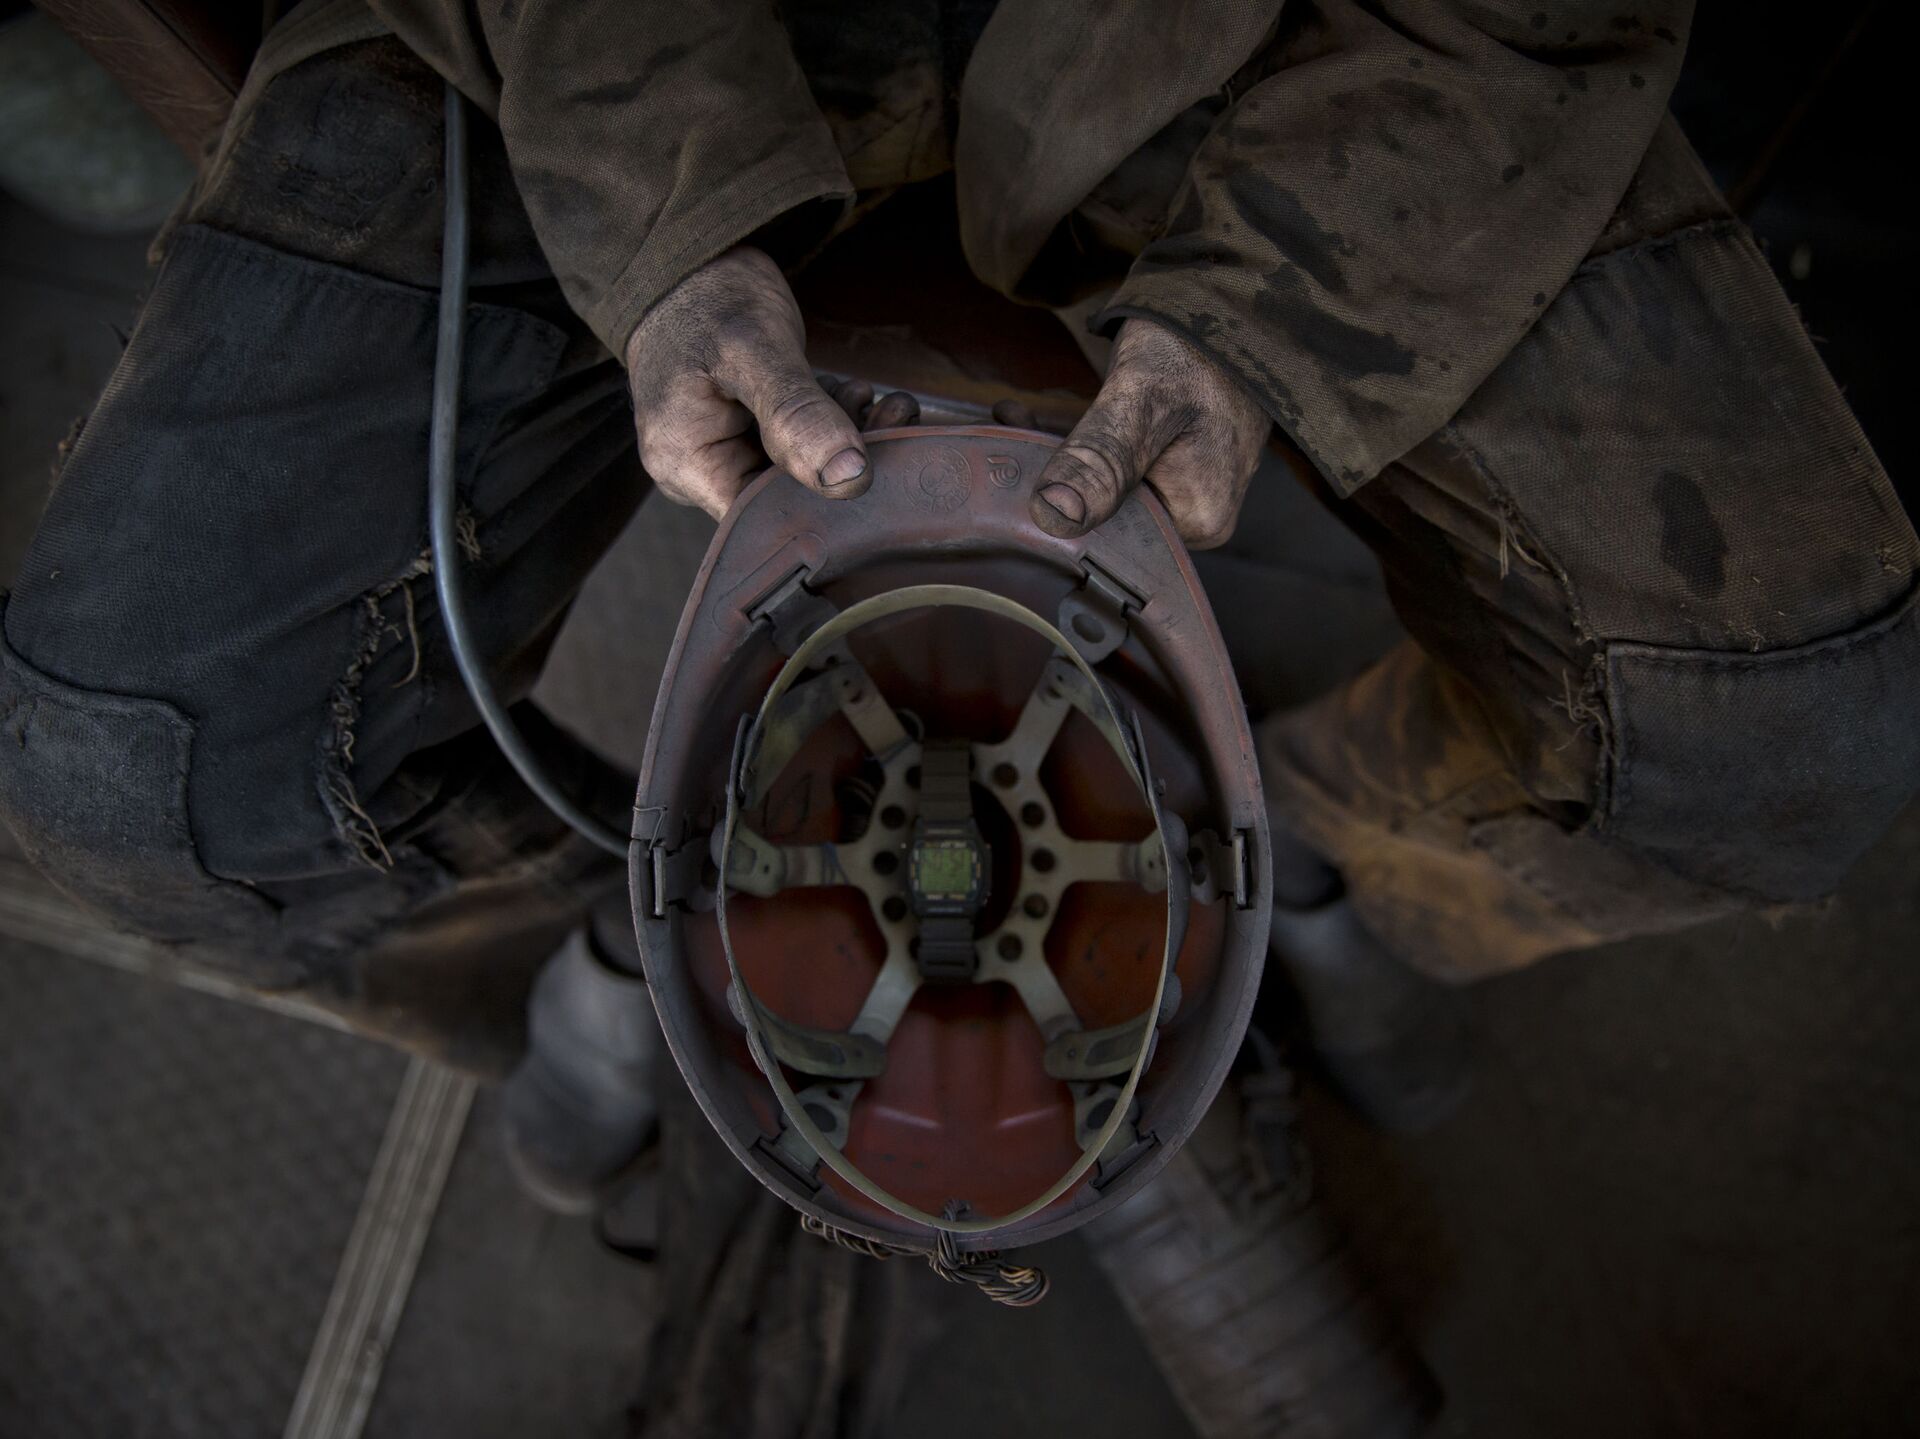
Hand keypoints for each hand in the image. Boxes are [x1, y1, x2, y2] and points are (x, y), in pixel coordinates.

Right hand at [625, 246, 868, 518]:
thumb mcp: (754, 348)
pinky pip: (795, 445)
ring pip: (797, 471)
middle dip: (845, 466)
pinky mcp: (746, 433)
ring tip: (885, 404)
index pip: (764, 519)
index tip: (879, 465)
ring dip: (847, 441)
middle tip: (894, 419)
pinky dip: (831, 424)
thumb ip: (797, 414)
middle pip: (785, 498)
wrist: (685, 257)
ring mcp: (723, 451)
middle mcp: (698, 470)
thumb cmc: (706, 294)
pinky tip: (860, 399)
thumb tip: (849, 479)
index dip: (825, 505)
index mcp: (684, 463)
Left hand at [1028, 318, 1269, 548]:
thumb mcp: (1140, 400)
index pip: (1107, 535)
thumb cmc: (1196, 346)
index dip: (1055, 501)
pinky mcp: (1180, 463)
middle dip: (1052, 472)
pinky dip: (1082, 441)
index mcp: (1199, 518)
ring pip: (1107, 486)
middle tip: (1010, 423)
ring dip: (1058, 453)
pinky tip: (1045, 416)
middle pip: (1106, 511)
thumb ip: (1100, 459)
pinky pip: (1121, 464)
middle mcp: (1200, 516)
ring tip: (1018, 415)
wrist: (1231, 298)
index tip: (1012, 459)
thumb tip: (1053, 517)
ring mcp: (1193, 489)